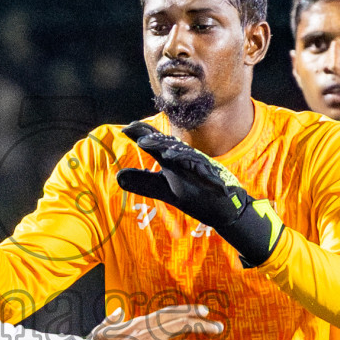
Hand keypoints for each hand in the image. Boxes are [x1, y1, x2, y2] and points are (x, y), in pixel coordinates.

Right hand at [92, 304, 222, 339]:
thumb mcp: (103, 328)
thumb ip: (114, 319)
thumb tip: (119, 311)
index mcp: (141, 323)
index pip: (171, 313)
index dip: (190, 310)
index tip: (205, 311)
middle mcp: (150, 335)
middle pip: (183, 326)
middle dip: (203, 326)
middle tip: (219, 328)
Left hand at [115, 122, 284, 266]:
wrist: (222, 209)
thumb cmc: (194, 195)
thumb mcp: (163, 189)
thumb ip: (143, 182)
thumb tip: (118, 176)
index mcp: (173, 159)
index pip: (157, 142)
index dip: (142, 133)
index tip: (125, 129)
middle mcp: (185, 158)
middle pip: (167, 142)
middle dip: (151, 137)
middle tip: (133, 133)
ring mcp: (198, 164)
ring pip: (181, 150)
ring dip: (164, 145)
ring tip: (146, 142)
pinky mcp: (210, 174)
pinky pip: (198, 164)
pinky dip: (185, 160)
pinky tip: (171, 158)